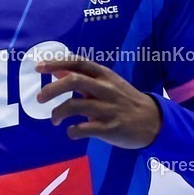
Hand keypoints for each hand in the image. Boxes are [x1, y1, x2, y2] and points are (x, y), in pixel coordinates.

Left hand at [35, 57, 161, 148]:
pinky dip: (72, 131)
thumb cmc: (125, 100)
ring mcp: (108, 108)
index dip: (56, 63)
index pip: (78, 62)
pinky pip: (83, 128)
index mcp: (105, 75)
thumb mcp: (107, 83)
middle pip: (73, 81)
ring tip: (54, 119)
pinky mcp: (110, 128)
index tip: (38, 68)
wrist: (154, 121)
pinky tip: (71, 132)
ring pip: (74, 106)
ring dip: (58, 113)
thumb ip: (83, 77)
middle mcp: (106, 89)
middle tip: (39, 99)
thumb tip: (56, 69)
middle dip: (51, 89)